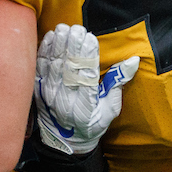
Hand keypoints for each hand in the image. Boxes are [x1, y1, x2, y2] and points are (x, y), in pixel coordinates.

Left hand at [34, 24, 138, 155]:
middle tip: (77, 28)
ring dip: (58, 45)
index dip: (87, 56)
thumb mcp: (110, 109)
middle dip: (72, 46)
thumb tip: (133, 60)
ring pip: (53, 65)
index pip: (86, 76)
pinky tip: (50, 38)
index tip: (90, 38)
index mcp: (85, 105)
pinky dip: (44, 51)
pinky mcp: (39, 90)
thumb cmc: (92, 123)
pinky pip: (40, 68)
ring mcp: (49, 95)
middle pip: (68, 68)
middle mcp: (65, 100)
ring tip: (63, 28)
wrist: (64, 143)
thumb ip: (118, 84)